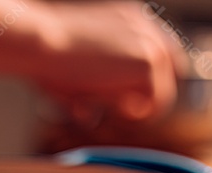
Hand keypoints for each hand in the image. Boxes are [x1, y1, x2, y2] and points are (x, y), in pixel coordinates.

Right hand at [31, 1, 185, 120]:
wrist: (40, 43)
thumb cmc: (46, 54)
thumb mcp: (77, 65)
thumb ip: (93, 85)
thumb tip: (90, 115)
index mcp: (132, 19)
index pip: (163, 55)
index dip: (151, 81)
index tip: (132, 102)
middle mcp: (147, 27)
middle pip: (171, 74)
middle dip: (149, 98)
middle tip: (121, 112)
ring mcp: (152, 45)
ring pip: (163, 93)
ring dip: (139, 108)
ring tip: (110, 107)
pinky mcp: (149, 64)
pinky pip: (154, 103)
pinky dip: (135, 114)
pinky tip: (111, 107)